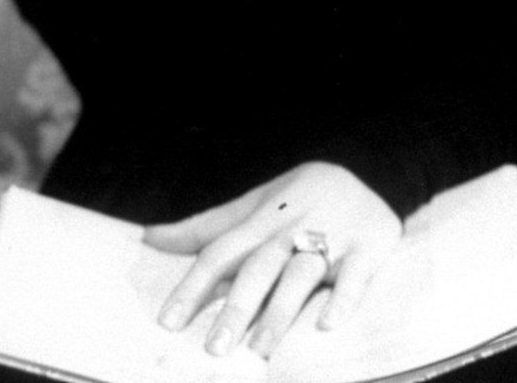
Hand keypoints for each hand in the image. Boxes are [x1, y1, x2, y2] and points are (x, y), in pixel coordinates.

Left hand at [143, 162, 400, 359]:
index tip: (168, 322)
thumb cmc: (297, 198)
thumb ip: (205, 227)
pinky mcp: (367, 249)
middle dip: (236, 306)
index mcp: (261, 221)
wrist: (364, 167)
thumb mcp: (252, 205)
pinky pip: (355, 276)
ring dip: (281, 310)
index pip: (220, 252)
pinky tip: (328, 324)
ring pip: (301, 273)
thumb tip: (149, 237)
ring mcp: (331, 238)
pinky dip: (343, 298)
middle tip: (214, 348)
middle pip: (259, 266)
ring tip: (260, 349)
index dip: (194, 286)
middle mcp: (291, 230)